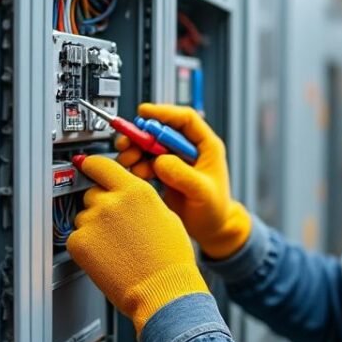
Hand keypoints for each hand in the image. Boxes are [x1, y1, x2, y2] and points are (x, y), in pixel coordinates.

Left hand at [67, 155, 210, 332]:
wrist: (163, 291)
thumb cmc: (169, 259)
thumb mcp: (165, 215)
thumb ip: (139, 199)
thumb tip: (126, 194)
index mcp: (135, 190)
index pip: (100, 164)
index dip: (92, 167)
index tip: (88, 168)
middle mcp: (111, 200)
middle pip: (92, 193)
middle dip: (100, 205)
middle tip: (116, 227)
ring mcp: (92, 221)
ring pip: (83, 216)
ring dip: (93, 227)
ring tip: (115, 247)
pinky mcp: (79, 243)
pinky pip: (76, 238)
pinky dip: (86, 247)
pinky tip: (106, 257)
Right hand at [115, 104, 250, 258]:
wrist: (210, 229)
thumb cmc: (215, 210)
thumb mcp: (203, 192)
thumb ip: (182, 175)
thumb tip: (160, 161)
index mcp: (206, 146)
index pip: (185, 119)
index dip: (164, 112)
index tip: (144, 113)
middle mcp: (187, 149)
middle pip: (160, 130)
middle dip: (141, 134)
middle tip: (126, 143)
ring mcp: (174, 160)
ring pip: (149, 145)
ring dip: (134, 151)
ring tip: (128, 162)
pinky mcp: (162, 172)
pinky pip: (144, 162)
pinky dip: (135, 166)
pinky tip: (134, 174)